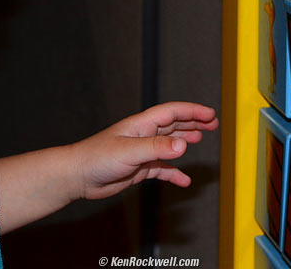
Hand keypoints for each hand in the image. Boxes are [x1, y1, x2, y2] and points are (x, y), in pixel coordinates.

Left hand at [69, 102, 217, 200]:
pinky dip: (174, 172)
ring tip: (200, 138)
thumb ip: (156, 148)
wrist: (78, 176)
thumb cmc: (96, 157)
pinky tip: (184, 179)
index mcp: (141, 125)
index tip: (210, 114)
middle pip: (172, 125)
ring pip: (168, 144)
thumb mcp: (129, 151)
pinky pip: (161, 169)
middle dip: (192, 121)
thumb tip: (183, 144)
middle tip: (212, 123)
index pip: (171, 112)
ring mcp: (141, 152)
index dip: (191, 111)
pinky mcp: (138, 168)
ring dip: (184, 140)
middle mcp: (143, 136)